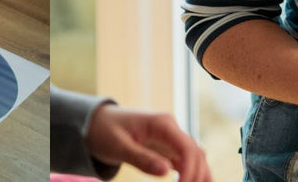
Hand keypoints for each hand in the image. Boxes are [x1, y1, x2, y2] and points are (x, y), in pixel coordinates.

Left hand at [85, 103, 210, 181]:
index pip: (187, 147)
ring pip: (196, 157)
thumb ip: (141, 158)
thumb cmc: (104, 132)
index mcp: (161, 123)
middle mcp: (171, 128)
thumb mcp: (118, 147)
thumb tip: (167, 171)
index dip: (190, 170)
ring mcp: (171, 138)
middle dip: (196, 175)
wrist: (97, 123)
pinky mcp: (167, 148)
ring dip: (200, 174)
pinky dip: (193, 173)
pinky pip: (186, 161)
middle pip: (196, 153)